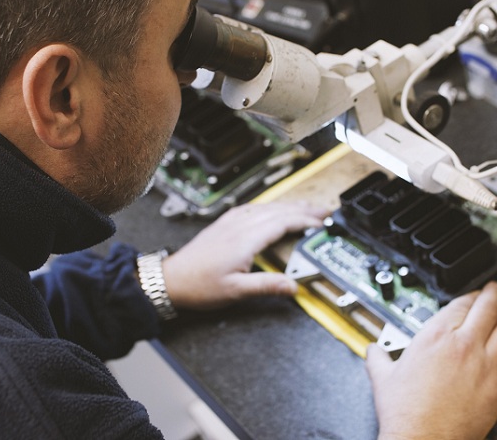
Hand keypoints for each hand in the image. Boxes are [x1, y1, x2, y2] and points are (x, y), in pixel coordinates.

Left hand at [163, 201, 327, 309]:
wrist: (171, 278)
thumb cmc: (199, 286)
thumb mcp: (236, 291)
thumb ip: (267, 286)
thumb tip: (293, 286)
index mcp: (246, 239)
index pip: (283, 222)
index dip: (305, 221)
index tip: (322, 224)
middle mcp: (240, 225)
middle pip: (279, 210)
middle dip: (305, 209)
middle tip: (325, 210)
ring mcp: (232, 221)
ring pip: (268, 206)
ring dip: (291, 205)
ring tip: (308, 206)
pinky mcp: (225, 223)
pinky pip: (254, 207)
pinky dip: (272, 205)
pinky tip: (276, 207)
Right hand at [365, 282, 496, 439]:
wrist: (423, 439)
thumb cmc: (406, 412)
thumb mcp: (383, 377)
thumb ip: (379, 358)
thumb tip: (373, 351)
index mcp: (436, 336)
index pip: (461, 302)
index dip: (468, 295)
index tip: (470, 294)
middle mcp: (464, 345)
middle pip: (488, 308)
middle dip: (492, 294)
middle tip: (494, 289)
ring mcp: (485, 364)